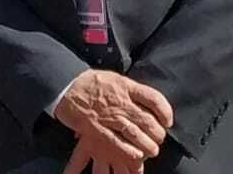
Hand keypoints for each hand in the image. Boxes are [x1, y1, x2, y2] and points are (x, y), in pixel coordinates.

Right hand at [54, 70, 171, 170]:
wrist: (66, 87)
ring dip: (148, 145)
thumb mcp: (113, 78)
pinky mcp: (98, 129)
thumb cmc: (90, 82)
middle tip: (159, 138)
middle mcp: (120, 102)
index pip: (154, 99)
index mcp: (125, 86)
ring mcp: (109, 116)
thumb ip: (130, 90)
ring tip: (152, 150)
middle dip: (158, 133)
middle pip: (148, 121)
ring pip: (136, 135)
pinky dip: (130, 151)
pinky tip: (137, 154)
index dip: (165, 112)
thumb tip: (148, 102)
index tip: (167, 120)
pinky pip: (118, 143)